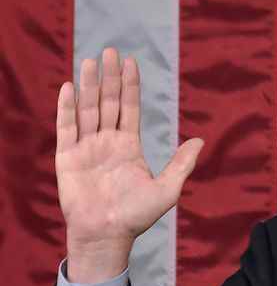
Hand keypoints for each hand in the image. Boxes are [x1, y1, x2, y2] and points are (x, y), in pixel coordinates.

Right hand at [56, 48, 202, 282]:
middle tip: (111, 51)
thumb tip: (201, 140)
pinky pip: (66, 127)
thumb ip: (182, 164)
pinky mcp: (67, 157)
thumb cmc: (137, 216)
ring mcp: (86, 148)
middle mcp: (106, 142)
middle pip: (107, 103)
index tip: (131, 62)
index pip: (129, 109)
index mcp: (129, 147)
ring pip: (87, 109)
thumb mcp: (167, 188)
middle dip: (109, 77)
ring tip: (90, 61)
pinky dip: (67, 107)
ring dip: (88, 85)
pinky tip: (70, 87)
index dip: (129, 86)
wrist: (107, 234)